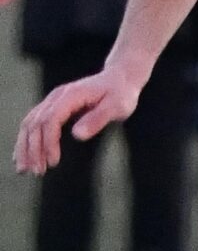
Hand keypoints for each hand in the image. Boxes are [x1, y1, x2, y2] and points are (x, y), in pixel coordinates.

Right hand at [14, 65, 141, 173]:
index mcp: (71, 95)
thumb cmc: (120, 94)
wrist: (119, 79)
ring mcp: (52, 101)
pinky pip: (32, 123)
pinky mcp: (52, 107)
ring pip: (29, 124)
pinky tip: (23, 156)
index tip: (54, 161)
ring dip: (25, 147)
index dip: (49, 142)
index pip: (51, 120)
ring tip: (24, 170)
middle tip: (37, 171)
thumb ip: (97, 119)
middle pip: (35, 123)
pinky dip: (26, 140)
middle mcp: (56, 97)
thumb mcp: (117, 107)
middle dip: (33, 149)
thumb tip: (77, 135)